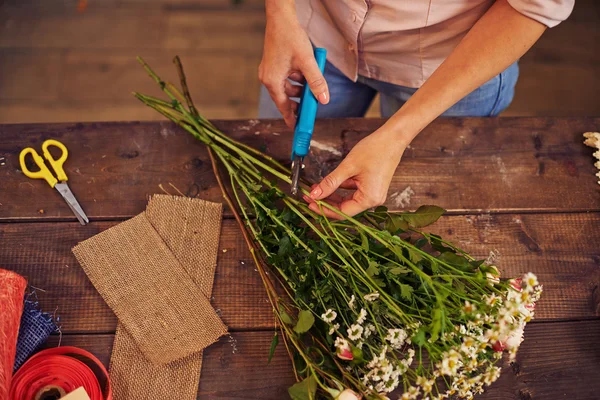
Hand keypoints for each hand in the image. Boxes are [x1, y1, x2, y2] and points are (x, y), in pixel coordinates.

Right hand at [259, 2, 328, 127]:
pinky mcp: (272, 65)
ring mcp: (269, 71)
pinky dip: (296, 78)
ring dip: (299, 87)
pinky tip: (305, 71)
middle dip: (299, 100)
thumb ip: (316, 82)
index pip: (283, 106)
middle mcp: (267, 78)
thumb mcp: (307, 62)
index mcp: (272, 81)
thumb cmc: (290, 38)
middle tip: (311, 104)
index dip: (291, 118)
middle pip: (285, 97)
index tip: (297, 128)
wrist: (281, 18)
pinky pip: (285, 78)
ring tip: (311, 81)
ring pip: (287, 87)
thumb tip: (323, 99)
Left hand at [304, 128, 406, 218]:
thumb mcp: (348, 167)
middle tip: (309, 196)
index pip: (342, 212)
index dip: (324, 209)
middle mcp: (373, 200)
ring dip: (331, 195)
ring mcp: (373, 194)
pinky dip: (339, 188)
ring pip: (346, 200)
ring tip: (315, 188)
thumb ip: (330, 182)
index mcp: (370, 198)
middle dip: (325, 202)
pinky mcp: (371, 187)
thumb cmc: (375, 150)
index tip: (310, 203)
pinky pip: (352, 192)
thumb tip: (315, 194)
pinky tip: (327, 183)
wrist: (392, 138)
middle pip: (344, 208)